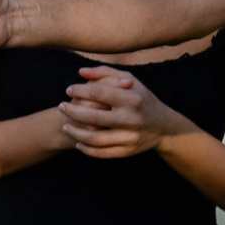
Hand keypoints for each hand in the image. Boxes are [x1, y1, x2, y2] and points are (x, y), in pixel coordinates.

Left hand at [62, 66, 193, 157]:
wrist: (164, 127)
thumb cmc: (141, 99)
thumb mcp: (129, 81)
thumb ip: (105, 73)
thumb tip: (81, 72)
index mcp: (132, 98)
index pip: (98, 92)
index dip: (79, 90)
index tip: (68, 90)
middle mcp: (132, 119)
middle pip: (93, 117)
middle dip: (72, 112)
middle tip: (61, 107)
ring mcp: (130, 137)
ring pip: (95, 139)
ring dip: (75, 133)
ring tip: (65, 126)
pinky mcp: (128, 151)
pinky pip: (102, 153)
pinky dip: (86, 149)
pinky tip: (78, 143)